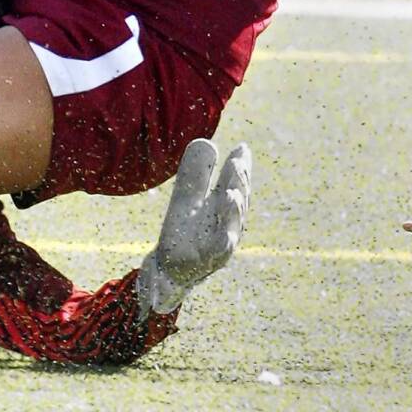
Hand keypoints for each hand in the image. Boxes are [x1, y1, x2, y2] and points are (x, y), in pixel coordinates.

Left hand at [137, 139, 251, 315]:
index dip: (241, 168)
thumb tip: (207, 143)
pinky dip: (226, 230)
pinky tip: (225, 215)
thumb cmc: (183, 234)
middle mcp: (228, 225)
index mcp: (223, 209)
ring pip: (233, 222)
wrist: (169, 269)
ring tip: (231, 188)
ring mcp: (222, 243)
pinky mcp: (210, 258)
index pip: (236, 185)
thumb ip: (196, 174)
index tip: (243, 148)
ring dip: (235, 205)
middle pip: (238, 200)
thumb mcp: (187, 199)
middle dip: (239, 181)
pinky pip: (222, 244)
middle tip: (239, 160)